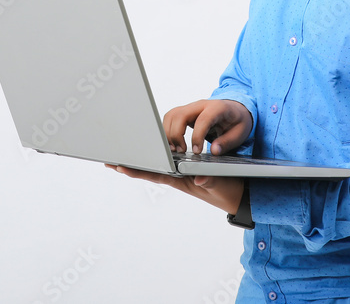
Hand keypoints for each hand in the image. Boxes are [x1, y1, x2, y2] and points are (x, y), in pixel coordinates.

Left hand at [104, 164, 244, 214]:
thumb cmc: (230, 190)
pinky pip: (167, 163)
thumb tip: (200, 180)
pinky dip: (155, 158)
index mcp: (182, 179)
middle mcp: (178, 175)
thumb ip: (210, 181)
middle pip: (151, 169)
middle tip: (109, 161)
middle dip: (131, 165)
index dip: (138, 170)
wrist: (240, 195)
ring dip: (139, 162)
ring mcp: (181, 172)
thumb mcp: (220, 185)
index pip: (155, 174)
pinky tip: (145, 155)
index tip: (121, 166)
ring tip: (119, 158)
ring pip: (156, 166)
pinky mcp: (187, 169)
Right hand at [162, 99, 252, 155]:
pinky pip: (171, 117)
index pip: (203, 119)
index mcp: (217, 108)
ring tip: (176, 149)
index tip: (197, 151)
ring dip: (170, 132)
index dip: (197, 136)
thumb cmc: (237, 120)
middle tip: (181, 151)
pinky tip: (173, 142)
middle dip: (177, 134)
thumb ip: (227, 142)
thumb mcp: (239, 133)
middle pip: (181, 115)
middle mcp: (202, 104)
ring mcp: (192, 107)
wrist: (235, 109)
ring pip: (172, 115)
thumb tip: (214, 150)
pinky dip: (168, 129)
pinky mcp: (186, 111)